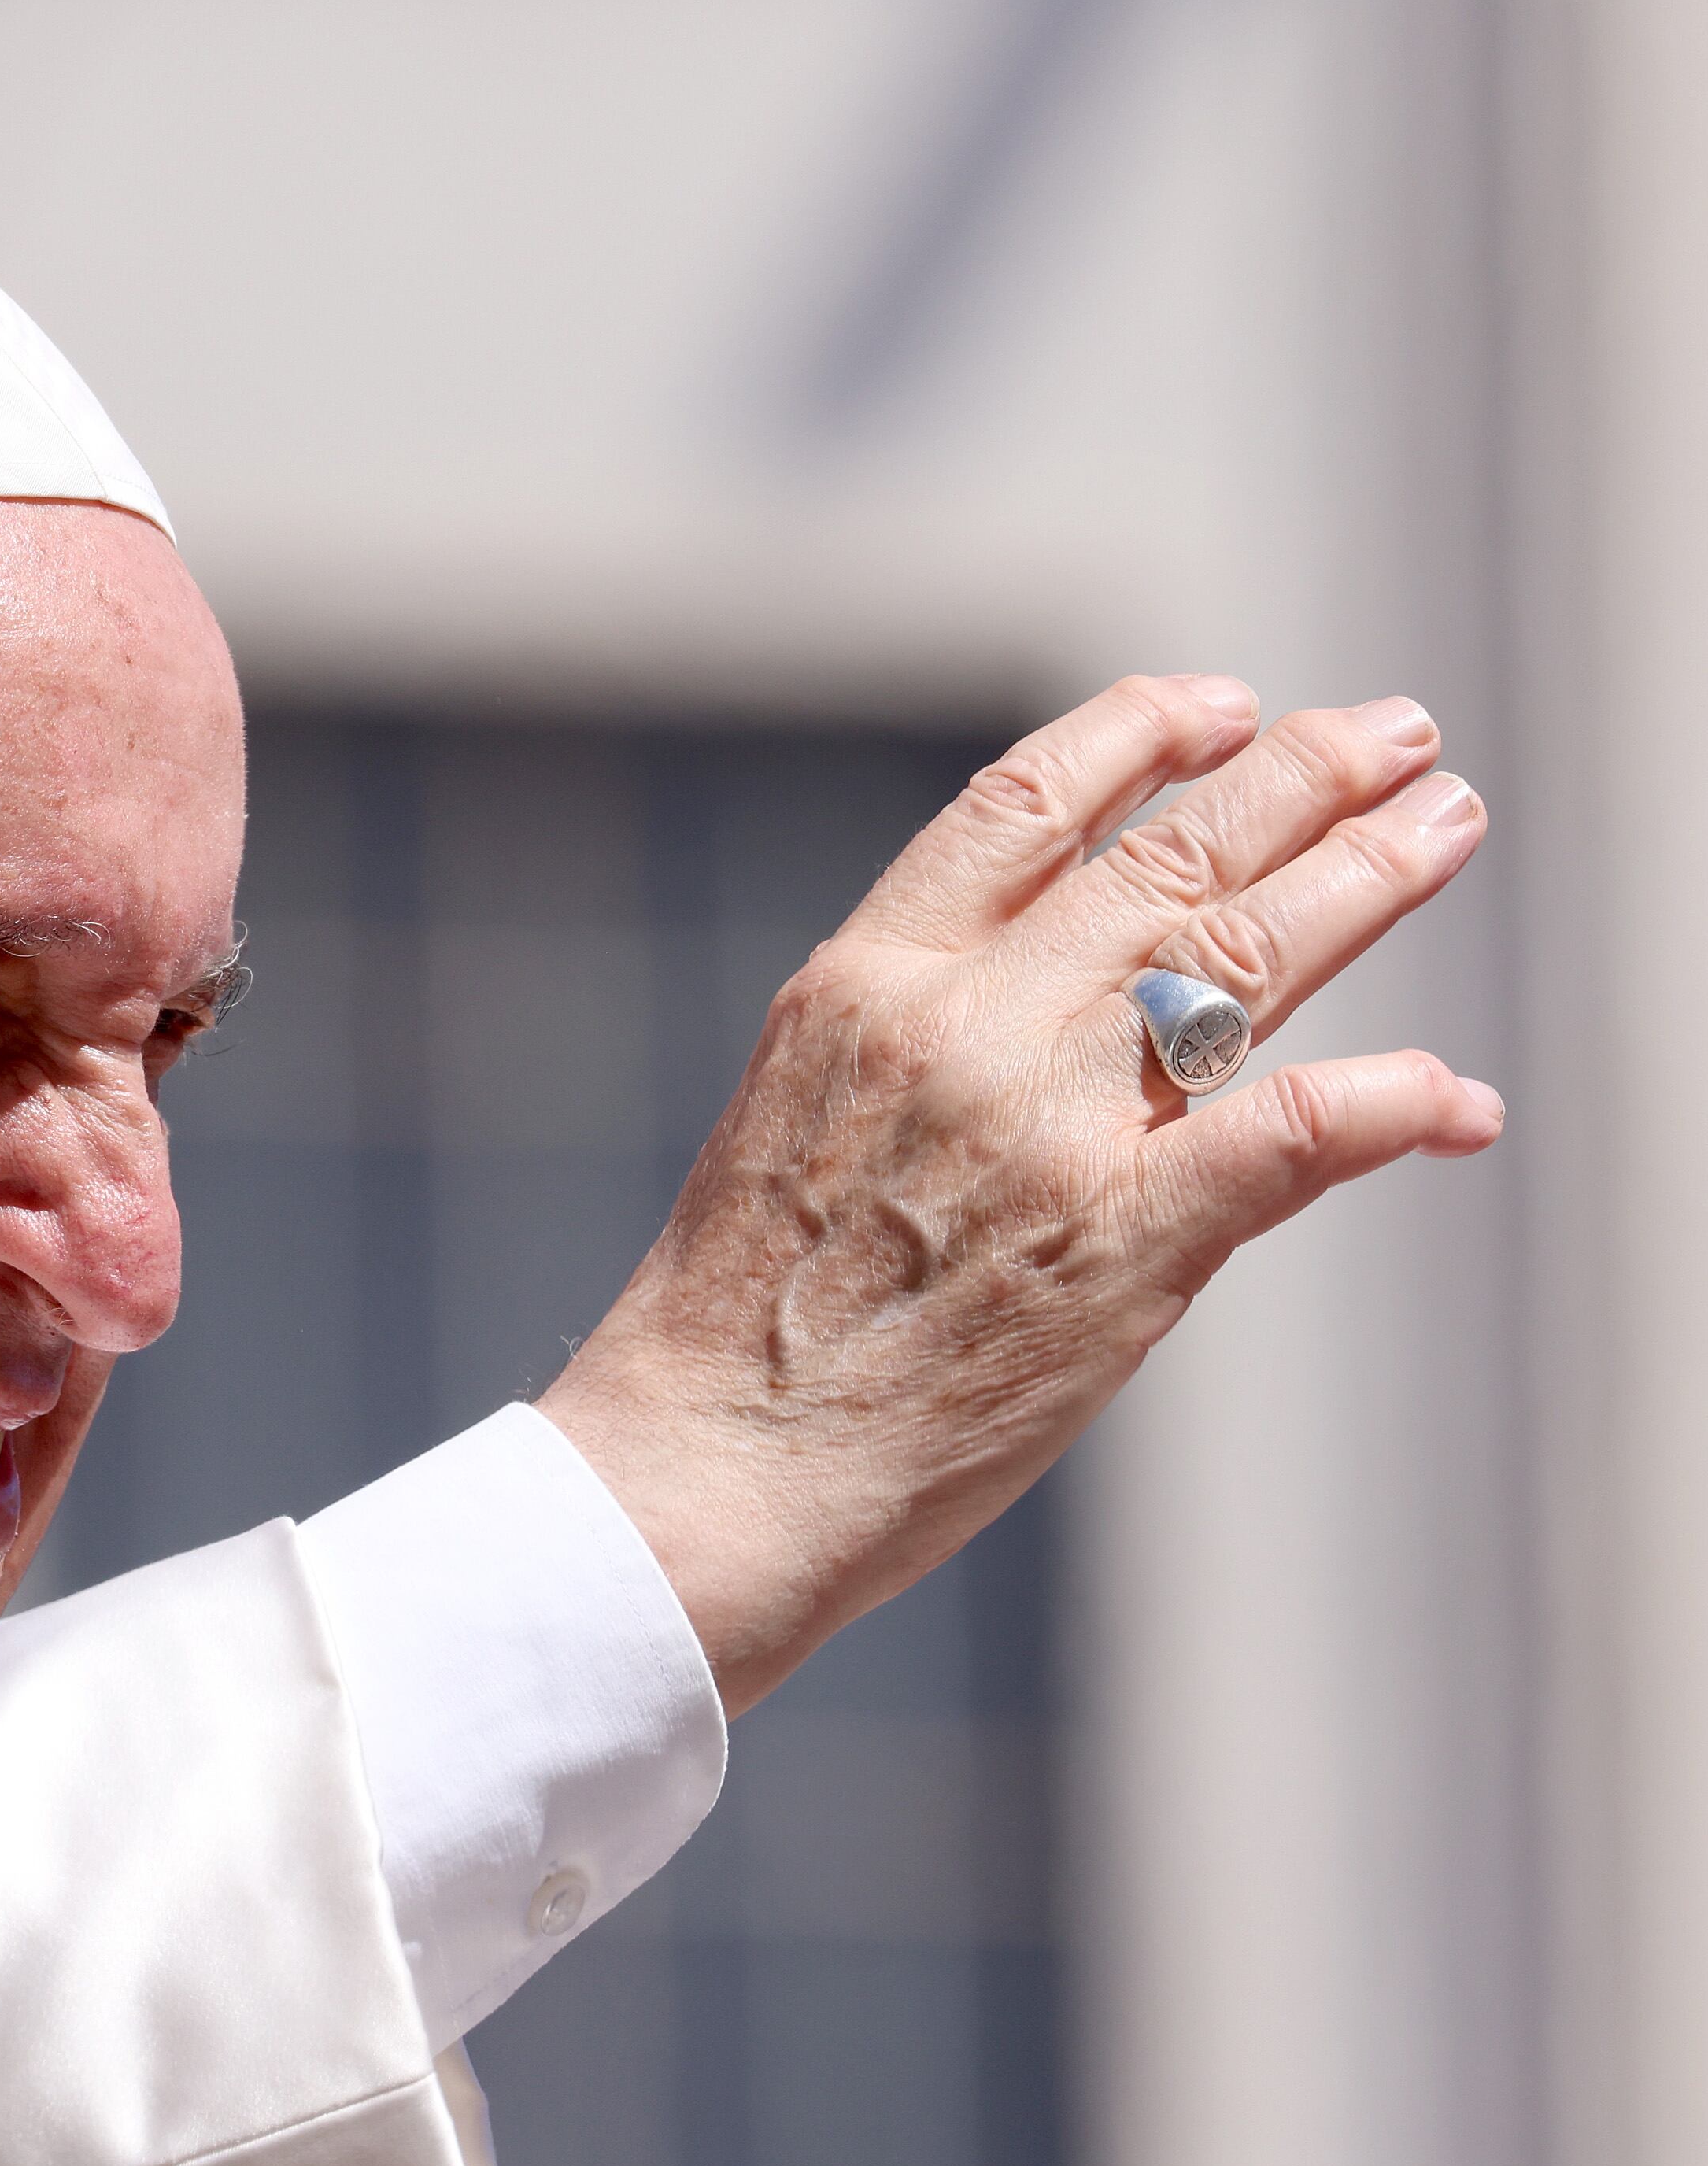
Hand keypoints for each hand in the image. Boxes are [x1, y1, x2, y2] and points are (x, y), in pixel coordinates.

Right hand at [538, 677, 1501, 1714]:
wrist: (711, 1461)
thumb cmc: (735, 1318)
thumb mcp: (801, 1112)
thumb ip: (919, 1034)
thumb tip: (1054, 992)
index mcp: (867, 982)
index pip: (1025, 801)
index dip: (1142, 734)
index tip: (1225, 704)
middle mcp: (964, 1026)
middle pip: (1167, 860)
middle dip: (1303, 780)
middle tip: (1400, 740)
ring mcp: (1048, 1129)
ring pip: (1242, 958)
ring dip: (1364, 880)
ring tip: (1443, 827)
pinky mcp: (1121, 1245)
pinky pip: (1288, 1135)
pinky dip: (1387, 1102)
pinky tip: (1455, 1098)